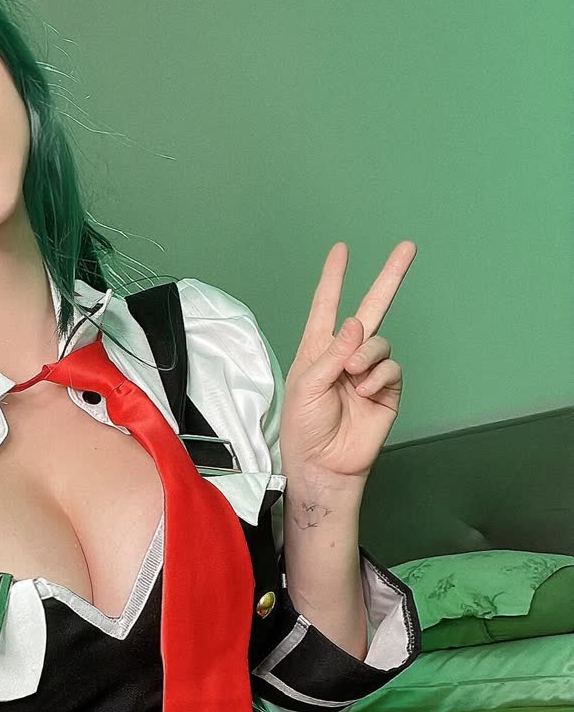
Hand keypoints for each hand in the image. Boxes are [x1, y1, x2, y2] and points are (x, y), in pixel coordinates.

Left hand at [279, 240, 412, 486]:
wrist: (324, 464)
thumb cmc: (305, 427)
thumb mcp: (308, 385)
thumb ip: (333, 352)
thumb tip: (356, 322)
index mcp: (318, 348)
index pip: (326, 305)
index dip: (334, 278)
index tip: (341, 250)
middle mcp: (345, 354)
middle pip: (371, 308)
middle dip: (388, 278)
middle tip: (407, 247)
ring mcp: (368, 371)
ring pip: (380, 342)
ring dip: (367, 354)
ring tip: (352, 375)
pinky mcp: (387, 390)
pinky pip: (391, 368)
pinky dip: (378, 376)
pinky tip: (364, 391)